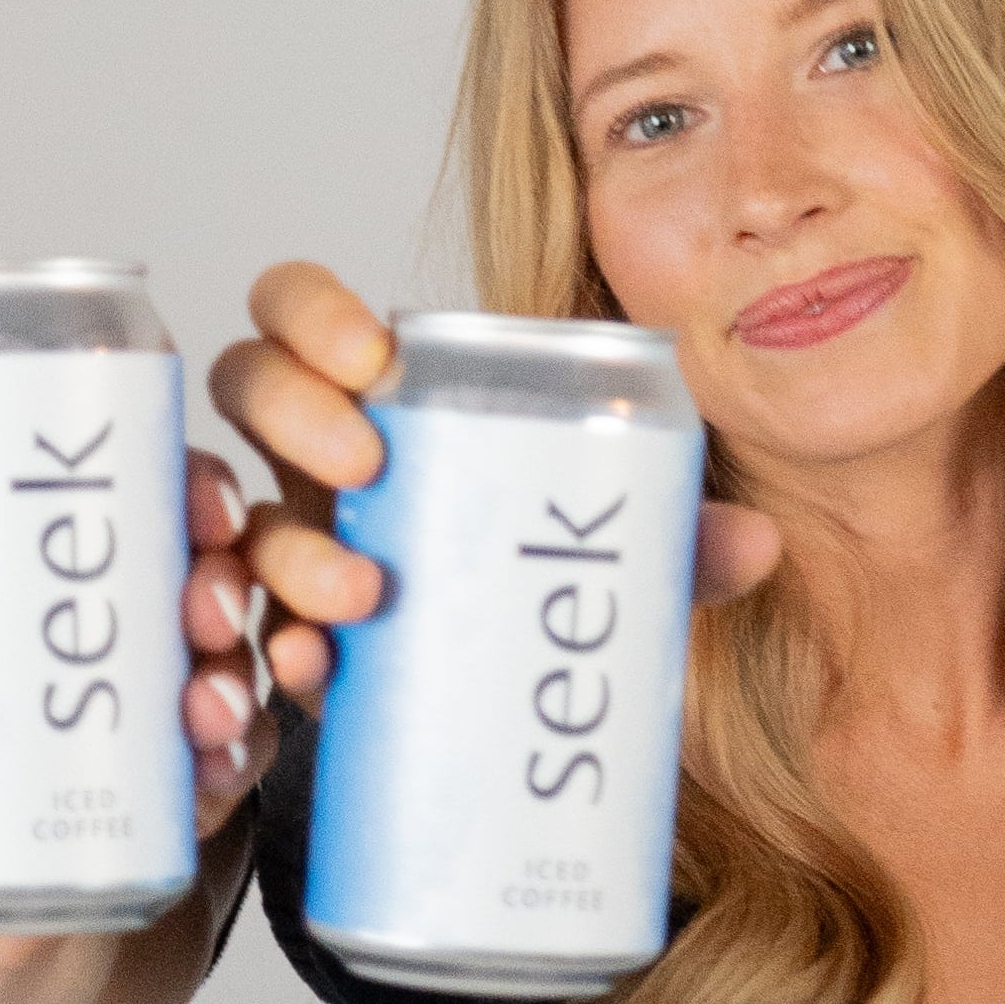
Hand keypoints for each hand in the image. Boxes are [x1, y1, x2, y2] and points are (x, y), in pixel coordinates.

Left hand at [0, 447, 272, 847]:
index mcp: (72, 571)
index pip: (155, 499)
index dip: (195, 488)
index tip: (198, 500)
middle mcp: (134, 630)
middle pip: (210, 579)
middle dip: (224, 583)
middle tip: (203, 606)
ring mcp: (162, 716)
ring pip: (229, 672)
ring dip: (233, 676)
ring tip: (206, 702)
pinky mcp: (177, 802)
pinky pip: (228, 771)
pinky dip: (233, 766)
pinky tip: (217, 770)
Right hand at [206, 258, 784, 701]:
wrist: (515, 693)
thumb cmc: (547, 570)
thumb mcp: (614, 537)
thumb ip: (675, 532)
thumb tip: (757, 542)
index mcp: (380, 396)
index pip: (299, 310)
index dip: (309, 313)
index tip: (373, 358)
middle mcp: (318, 460)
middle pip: (250, 391)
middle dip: (292, 413)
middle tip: (369, 462)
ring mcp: (301, 549)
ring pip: (248, 523)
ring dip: (290, 548)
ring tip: (363, 590)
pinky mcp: (306, 643)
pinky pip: (269, 639)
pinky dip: (284, 651)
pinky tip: (315, 668)